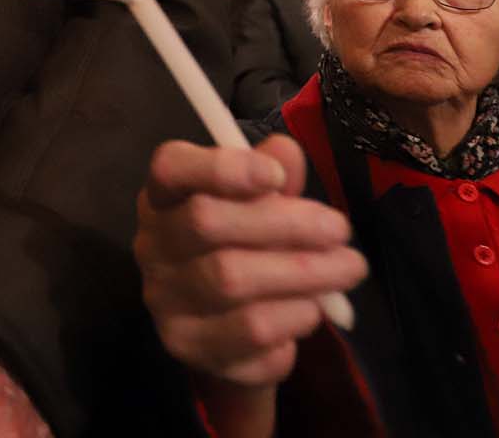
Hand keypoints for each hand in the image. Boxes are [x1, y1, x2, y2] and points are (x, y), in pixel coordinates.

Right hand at [134, 136, 365, 393]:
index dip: (222, 167)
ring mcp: (164, 300)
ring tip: (346, 269)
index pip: (171, 168)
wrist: (227, 332)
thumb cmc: (243, 248)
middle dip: (285, 223)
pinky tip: (312, 308)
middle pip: (206, 223)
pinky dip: (293, 318)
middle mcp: (152, 245)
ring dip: (303, 274)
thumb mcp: (257, 202)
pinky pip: (249, 333)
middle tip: (340, 229)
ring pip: (232, 281)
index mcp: (164, 196)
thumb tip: (286, 152)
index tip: (277, 176)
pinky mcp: (188, 346)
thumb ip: (271, 172)